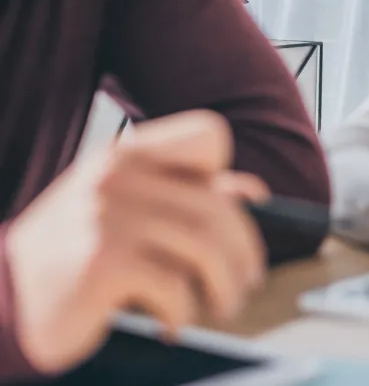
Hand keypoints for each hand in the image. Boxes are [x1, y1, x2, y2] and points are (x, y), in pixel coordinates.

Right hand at [6, 111, 267, 374]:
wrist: (0, 297)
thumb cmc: (71, 253)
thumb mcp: (121, 210)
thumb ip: (181, 195)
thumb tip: (252, 192)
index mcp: (126, 154)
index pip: (208, 135)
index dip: (231, 172)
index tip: (236, 214)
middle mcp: (118, 177)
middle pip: (218, 206)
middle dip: (244, 250)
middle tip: (248, 280)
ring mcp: (109, 218)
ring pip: (205, 248)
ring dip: (226, 286)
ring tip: (225, 305)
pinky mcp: (103, 263)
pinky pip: (174, 287)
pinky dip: (183, 313)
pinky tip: (171, 325)